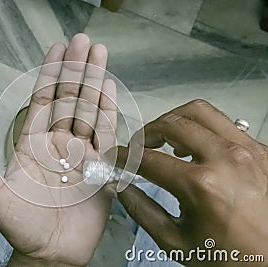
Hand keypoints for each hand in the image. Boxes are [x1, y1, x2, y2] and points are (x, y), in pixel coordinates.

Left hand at [0, 34, 117, 265]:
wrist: (51, 254)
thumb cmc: (20, 228)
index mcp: (33, 145)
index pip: (43, 100)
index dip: (50, 73)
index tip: (57, 48)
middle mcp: (59, 144)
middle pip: (69, 98)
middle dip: (76, 68)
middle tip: (85, 41)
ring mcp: (81, 154)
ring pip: (89, 110)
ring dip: (94, 82)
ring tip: (101, 54)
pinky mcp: (101, 168)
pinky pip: (105, 135)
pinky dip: (108, 111)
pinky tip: (110, 88)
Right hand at [117, 100, 267, 265]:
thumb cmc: (232, 259)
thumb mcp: (176, 241)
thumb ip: (141, 210)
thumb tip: (122, 187)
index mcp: (202, 186)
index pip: (148, 158)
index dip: (125, 156)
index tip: (117, 156)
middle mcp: (226, 159)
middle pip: (172, 123)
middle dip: (147, 133)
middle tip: (138, 147)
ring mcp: (247, 150)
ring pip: (200, 112)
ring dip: (174, 122)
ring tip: (166, 142)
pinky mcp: (260, 150)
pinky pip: (225, 124)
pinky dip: (202, 130)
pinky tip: (196, 149)